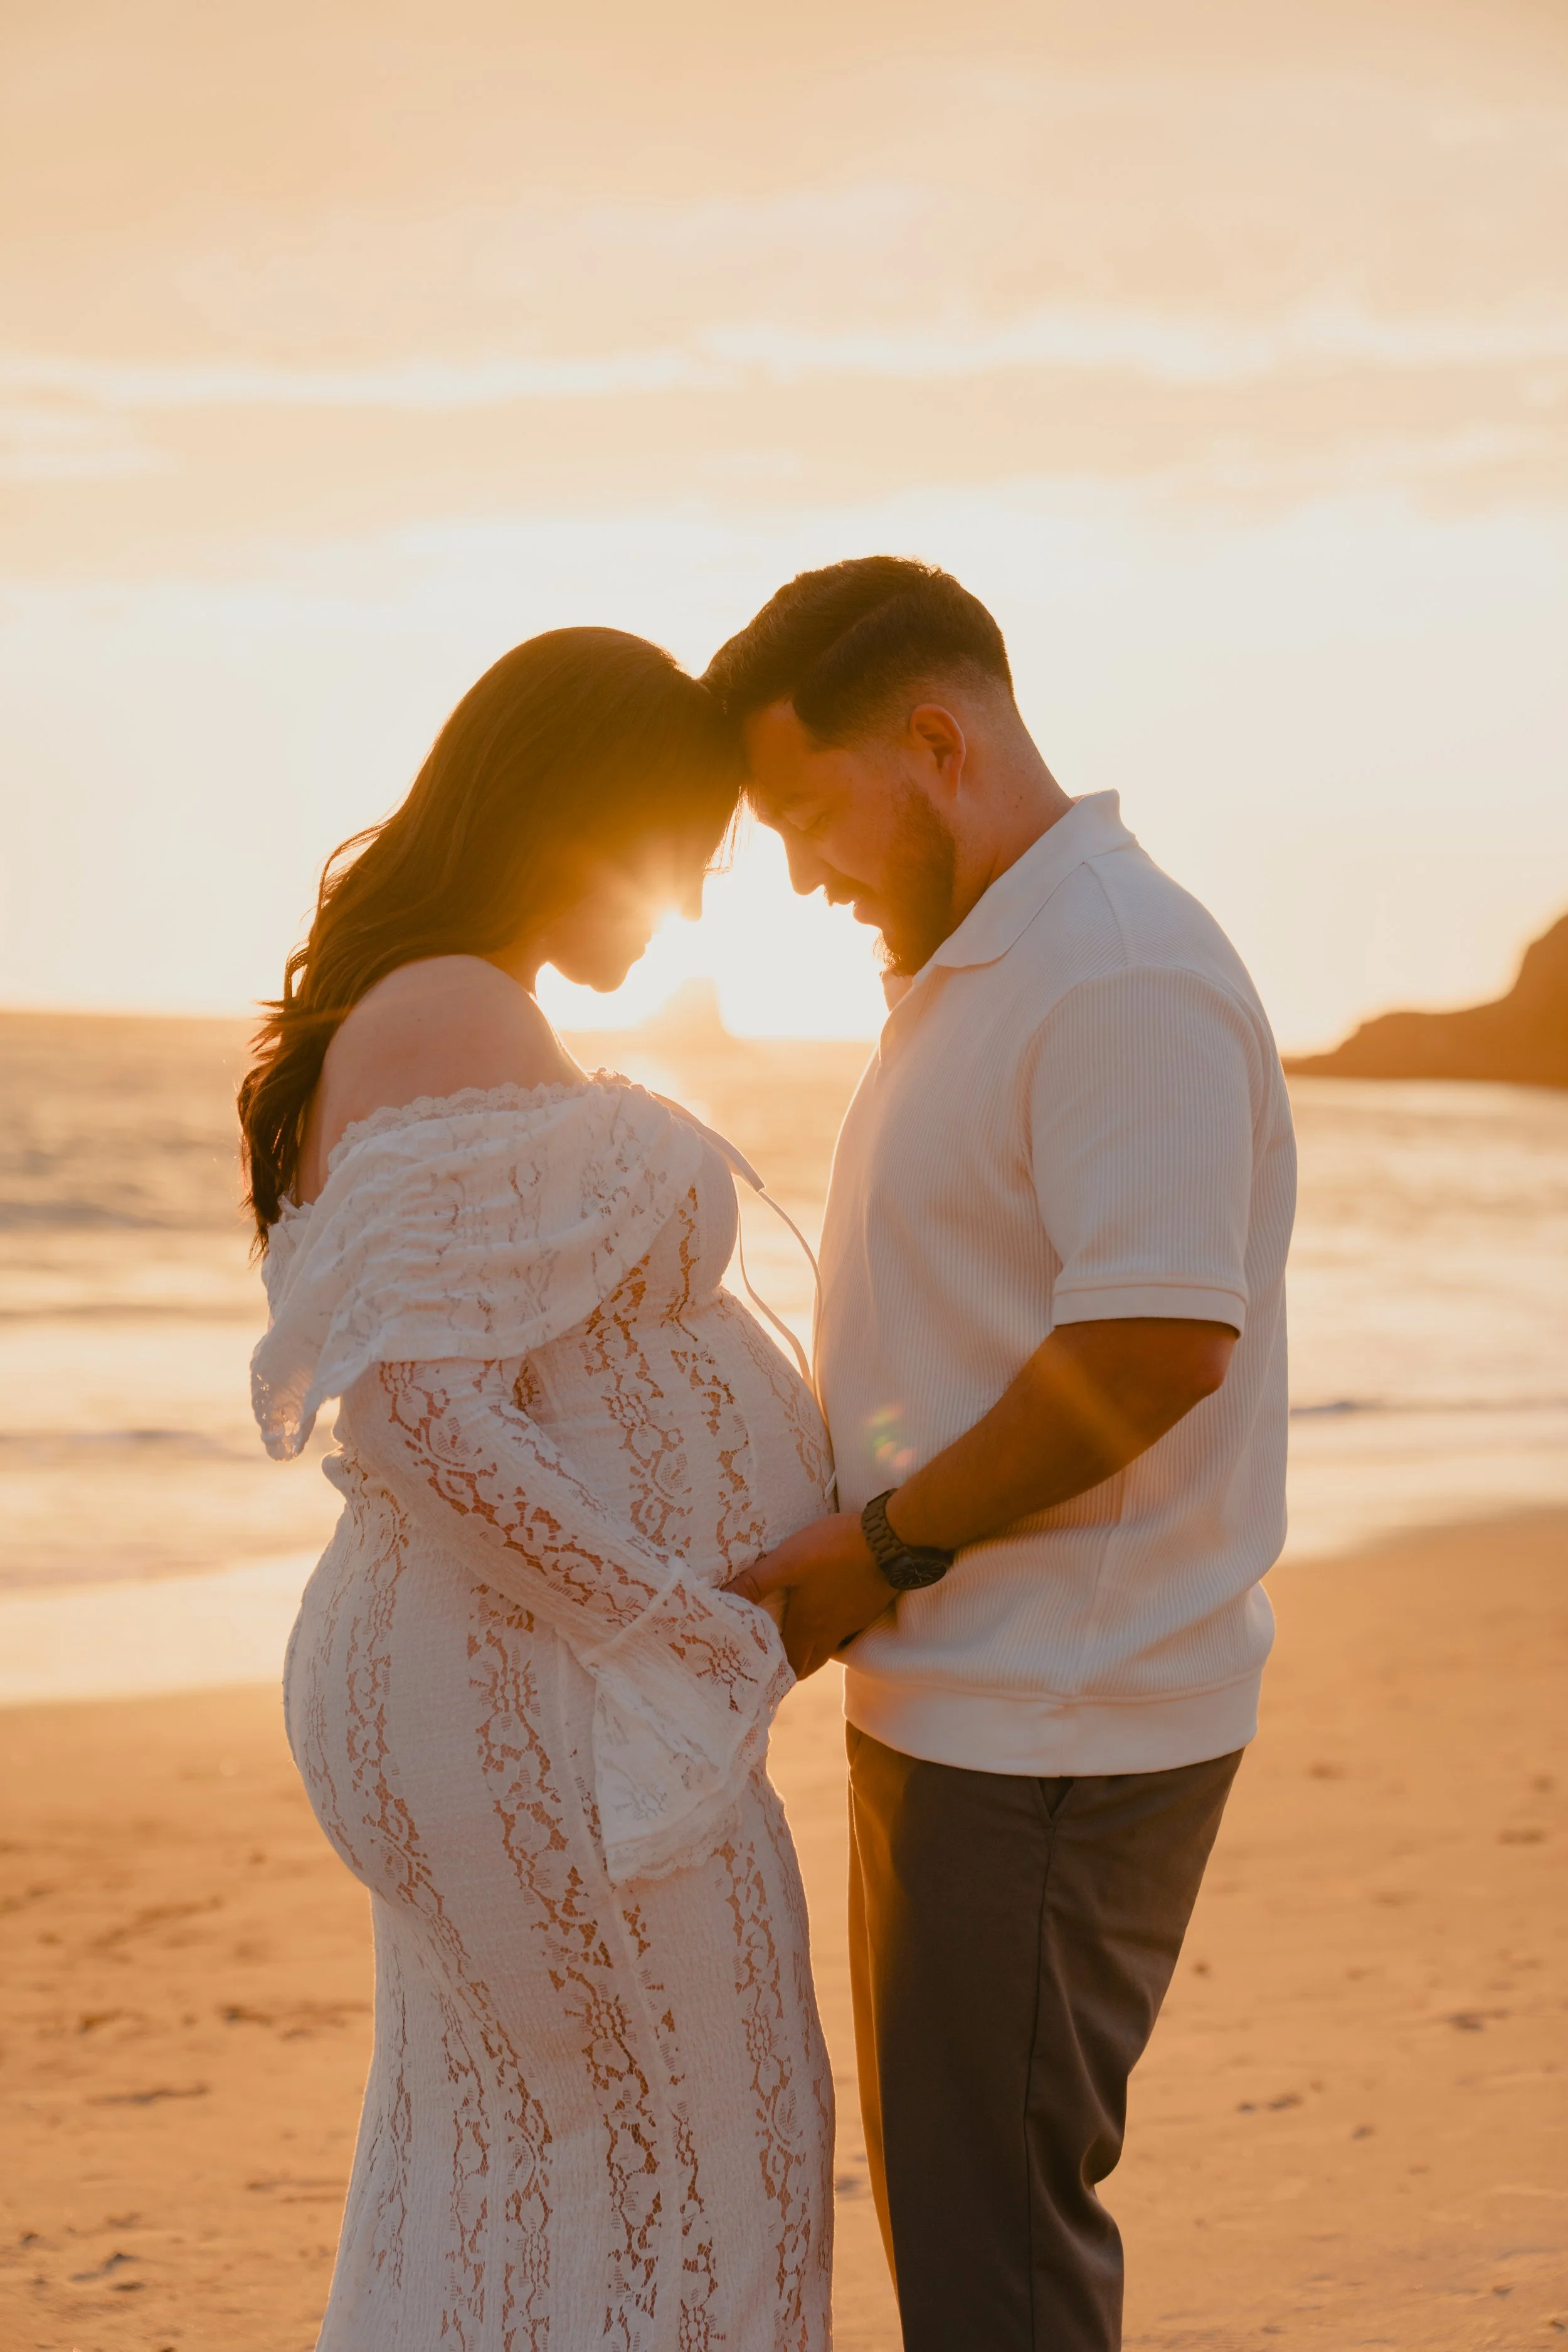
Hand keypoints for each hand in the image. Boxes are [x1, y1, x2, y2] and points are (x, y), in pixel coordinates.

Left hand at [723, 1510, 896, 1679]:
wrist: (892, 1540)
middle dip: (790, 1668)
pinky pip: (845, 1629)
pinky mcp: (867, 1606)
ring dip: (811, 1650)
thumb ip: (756, 1581)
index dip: (772, 1673)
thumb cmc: (835, 1550)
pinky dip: (831, 1631)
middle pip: (809, 1663)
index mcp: (809, 1626)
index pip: (788, 1666)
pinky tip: (825, 1612)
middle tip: (772, 1662)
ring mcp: (853, 1620)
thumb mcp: (788, 1561)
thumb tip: (721, 1599)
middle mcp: (831, 1631)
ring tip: (794, 1640)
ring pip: (828, 1647)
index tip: (756, 1674)